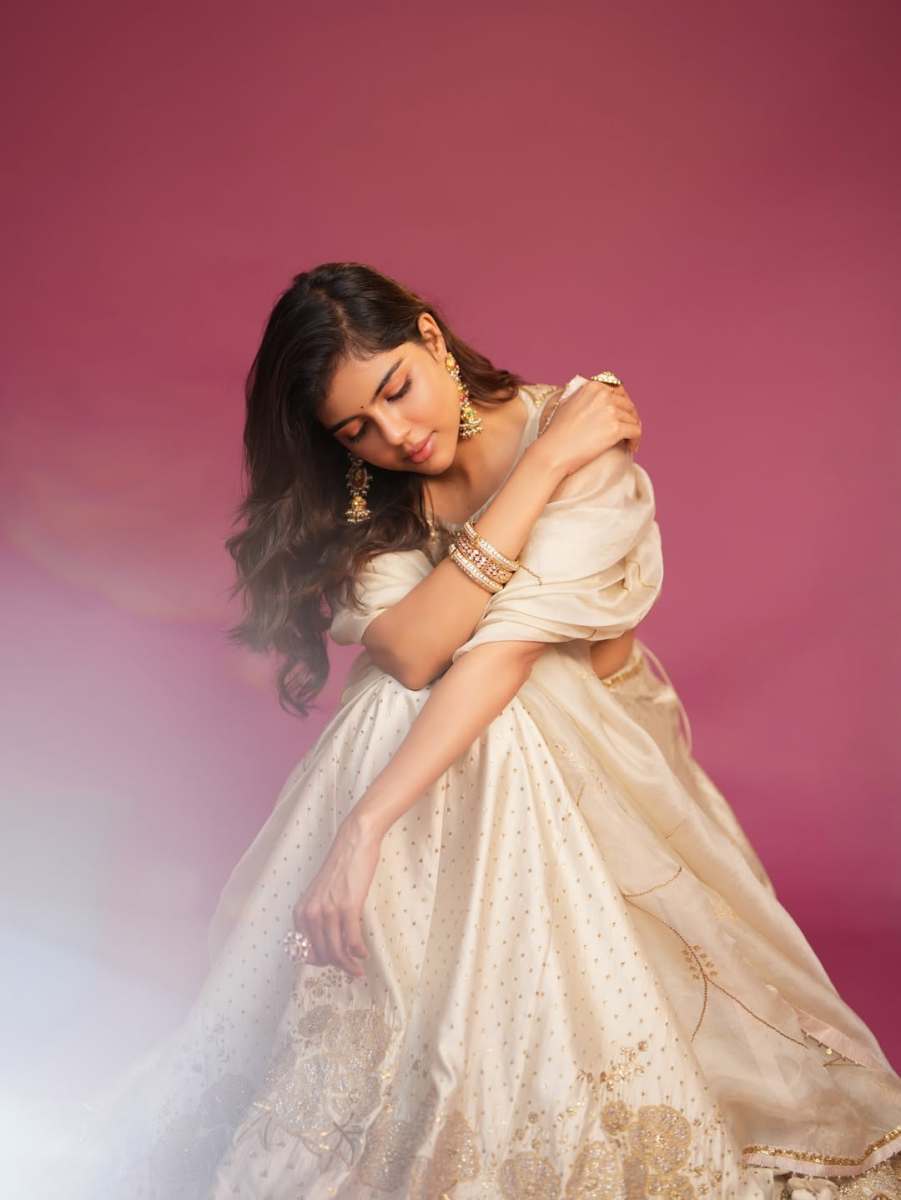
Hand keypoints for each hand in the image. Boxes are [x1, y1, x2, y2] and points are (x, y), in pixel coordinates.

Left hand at [292, 811, 381, 976]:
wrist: (354, 842)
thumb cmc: (341, 867)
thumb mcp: (321, 894)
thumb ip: (319, 916)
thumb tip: (328, 943)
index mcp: (301, 911)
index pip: (304, 949)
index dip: (319, 962)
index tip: (332, 964)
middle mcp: (311, 913)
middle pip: (322, 954)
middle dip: (337, 966)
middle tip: (351, 970)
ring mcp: (329, 911)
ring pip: (336, 951)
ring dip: (349, 965)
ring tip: (358, 969)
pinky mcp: (348, 908)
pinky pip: (351, 941)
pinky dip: (358, 953)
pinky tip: (364, 954)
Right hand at [537, 378, 642, 474]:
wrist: (553, 451)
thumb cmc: (556, 433)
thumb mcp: (567, 403)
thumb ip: (584, 397)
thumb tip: (597, 399)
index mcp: (592, 387)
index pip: (618, 389)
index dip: (623, 402)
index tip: (623, 413)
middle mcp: (603, 395)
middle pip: (628, 404)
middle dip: (630, 417)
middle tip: (628, 430)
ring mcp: (610, 411)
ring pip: (633, 419)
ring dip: (633, 430)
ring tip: (628, 441)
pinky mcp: (616, 428)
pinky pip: (636, 431)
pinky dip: (636, 440)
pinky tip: (631, 448)